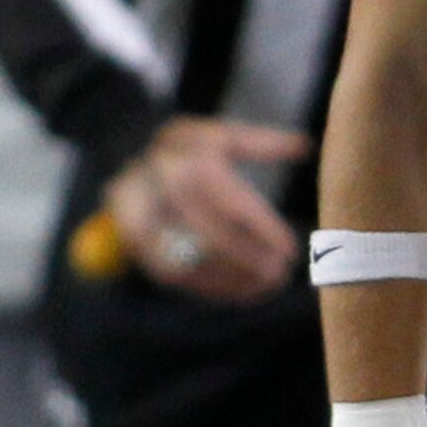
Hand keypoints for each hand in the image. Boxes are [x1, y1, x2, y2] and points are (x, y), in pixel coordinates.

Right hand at [104, 116, 309, 303]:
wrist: (123, 151)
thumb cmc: (189, 149)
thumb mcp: (219, 135)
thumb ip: (261, 142)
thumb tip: (303, 146)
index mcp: (188, 152)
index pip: (232, 200)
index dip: (263, 229)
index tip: (290, 250)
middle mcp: (161, 183)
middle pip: (210, 233)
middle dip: (248, 258)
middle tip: (279, 273)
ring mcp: (142, 214)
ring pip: (189, 259)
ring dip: (232, 279)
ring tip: (266, 285)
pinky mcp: (135, 242)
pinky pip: (174, 274)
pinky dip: (210, 287)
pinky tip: (241, 291)